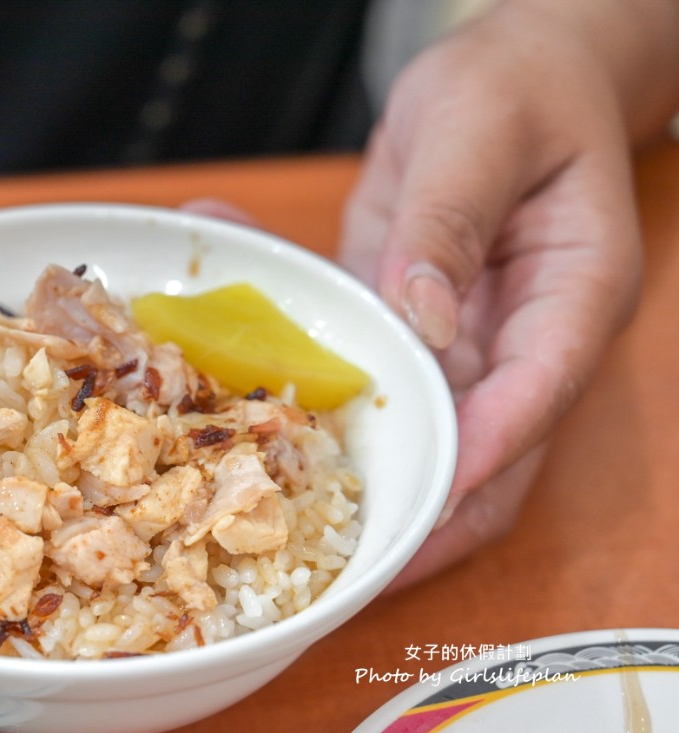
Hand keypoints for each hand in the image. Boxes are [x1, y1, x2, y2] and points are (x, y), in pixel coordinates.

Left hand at [340, 2, 677, 585]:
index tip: (425, 508)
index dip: (482, 457)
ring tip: (296, 532)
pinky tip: (244, 399)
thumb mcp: (480, 129)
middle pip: (492, 456)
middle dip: (431, 520)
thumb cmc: (518, 86)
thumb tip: (421, 316)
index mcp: (574, 293)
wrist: (510, 72)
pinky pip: (371, 383)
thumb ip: (448, 222)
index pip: (537, 394)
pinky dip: (313, 398)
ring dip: (369, 484)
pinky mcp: (414, 335)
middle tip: (356, 574)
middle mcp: (526, 338)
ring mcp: (469, 344)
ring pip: (427, 442)